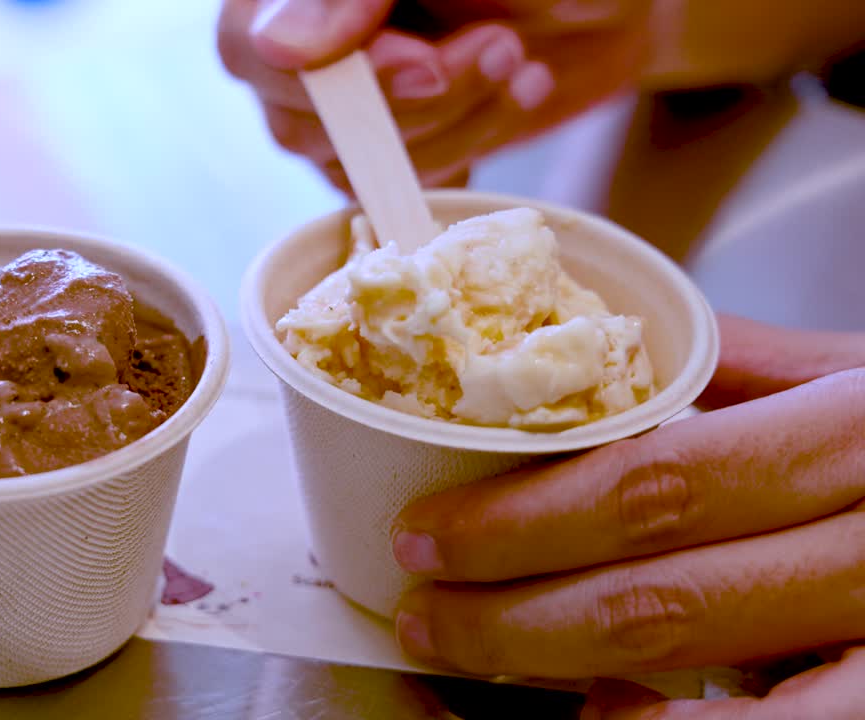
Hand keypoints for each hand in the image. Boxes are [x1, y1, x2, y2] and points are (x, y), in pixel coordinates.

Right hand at [217, 0, 554, 189]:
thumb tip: (283, 45)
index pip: (247, 43)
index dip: (318, 74)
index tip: (423, 66)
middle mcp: (304, 44)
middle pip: (301, 119)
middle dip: (415, 100)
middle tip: (498, 48)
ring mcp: (345, 99)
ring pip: (353, 164)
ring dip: (457, 119)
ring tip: (519, 61)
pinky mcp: (395, 142)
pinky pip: (402, 186)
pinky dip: (473, 145)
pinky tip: (521, 89)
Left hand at [389, 314, 864, 716]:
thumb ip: (754, 370)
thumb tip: (618, 359)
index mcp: (864, 435)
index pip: (658, 484)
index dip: (522, 518)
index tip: (428, 530)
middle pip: (662, 595)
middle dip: (511, 613)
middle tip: (425, 610)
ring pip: (717, 693)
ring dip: (572, 688)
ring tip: (481, 669)